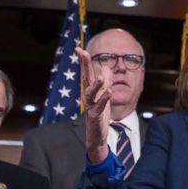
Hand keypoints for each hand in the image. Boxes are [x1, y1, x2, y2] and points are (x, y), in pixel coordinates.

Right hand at [77, 46, 113, 162]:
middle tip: (82, 53)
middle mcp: (88, 98)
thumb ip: (105, 82)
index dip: (83, 62)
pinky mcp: (95, 118)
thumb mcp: (104, 97)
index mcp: (91, 92)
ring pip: (91, 94)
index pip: (86, 74)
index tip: (79, 49)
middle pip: (85, 79)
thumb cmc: (99, 117)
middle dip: (84, 66)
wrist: (97, 138)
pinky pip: (99, 107)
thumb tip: (106, 67)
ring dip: (95, 84)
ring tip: (100, 76)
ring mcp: (90, 108)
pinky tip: (108, 92)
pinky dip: (104, 99)